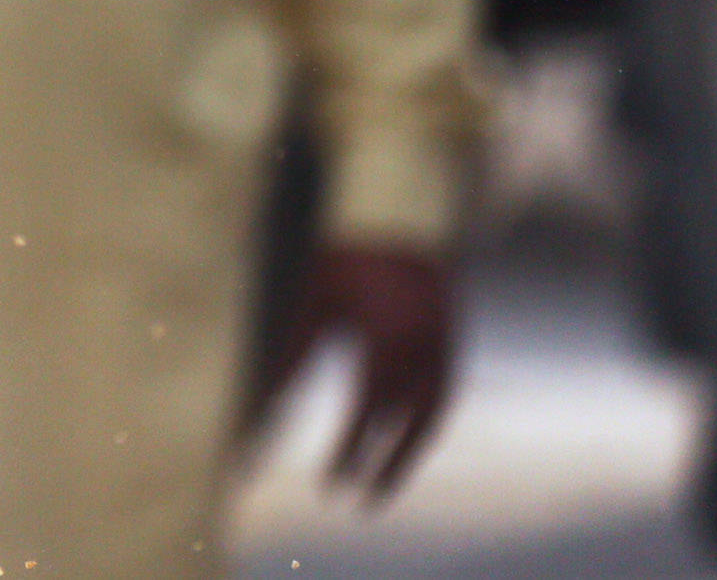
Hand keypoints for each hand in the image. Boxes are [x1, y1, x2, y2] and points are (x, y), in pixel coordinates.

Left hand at [283, 242, 456, 502]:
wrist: (401, 215)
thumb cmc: (345, 255)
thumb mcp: (312, 300)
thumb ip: (293, 353)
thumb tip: (265, 403)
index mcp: (388, 336)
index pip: (366, 412)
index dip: (347, 451)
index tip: (328, 486)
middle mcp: (424, 349)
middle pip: (397, 423)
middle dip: (375, 465)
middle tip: (352, 501)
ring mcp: (445, 348)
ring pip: (426, 418)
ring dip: (404, 456)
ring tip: (380, 489)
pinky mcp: (452, 345)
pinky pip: (439, 399)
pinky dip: (421, 428)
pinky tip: (400, 447)